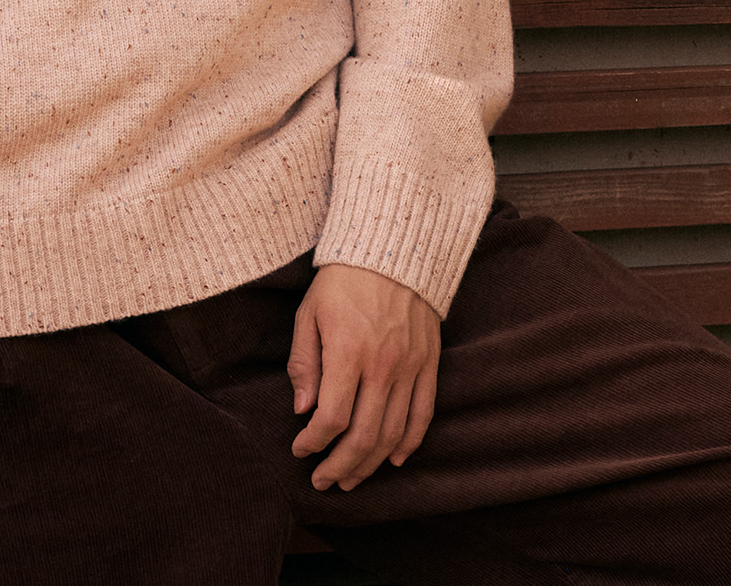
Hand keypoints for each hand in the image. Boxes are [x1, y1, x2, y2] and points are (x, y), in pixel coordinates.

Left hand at [286, 262, 439, 492]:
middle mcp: (383, 365)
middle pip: (364, 435)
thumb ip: (304, 363)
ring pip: (394, 433)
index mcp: (348, 351)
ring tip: (351, 478)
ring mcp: (410, 367)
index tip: (300, 450)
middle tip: (324, 481)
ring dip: (371, 464)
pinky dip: (410, 443)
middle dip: (340, 466)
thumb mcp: (310, 313)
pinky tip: (393, 459)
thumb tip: (302, 410)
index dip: (314, 443)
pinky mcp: (429, 364)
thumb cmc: (342, 280)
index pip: (332, 417)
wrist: (393, 248)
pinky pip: (423, 414)